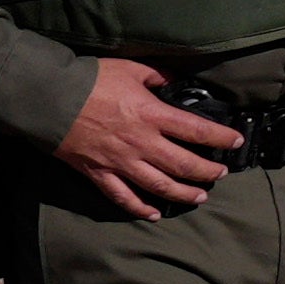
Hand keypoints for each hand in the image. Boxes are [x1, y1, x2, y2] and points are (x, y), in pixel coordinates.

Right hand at [53, 59, 244, 222]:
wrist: (48, 98)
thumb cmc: (90, 80)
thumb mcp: (131, 69)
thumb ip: (158, 76)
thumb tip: (176, 81)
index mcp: (152, 115)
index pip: (198, 131)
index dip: (221, 138)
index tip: (236, 141)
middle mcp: (141, 143)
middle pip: (184, 165)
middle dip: (207, 172)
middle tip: (219, 174)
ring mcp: (120, 161)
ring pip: (159, 186)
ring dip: (183, 193)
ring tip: (199, 196)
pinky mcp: (99, 173)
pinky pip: (122, 197)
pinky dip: (140, 208)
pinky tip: (154, 214)